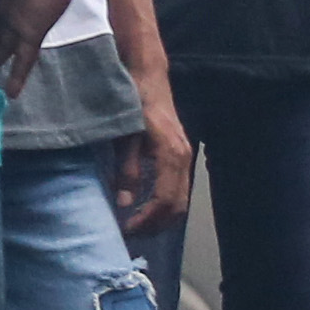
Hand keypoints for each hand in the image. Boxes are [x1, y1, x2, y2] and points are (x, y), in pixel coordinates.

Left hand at [111, 95, 194, 230]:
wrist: (148, 76)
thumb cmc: (134, 102)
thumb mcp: (125, 136)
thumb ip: (127, 170)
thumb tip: (125, 202)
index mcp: (171, 155)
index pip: (164, 200)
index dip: (146, 220)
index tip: (126, 229)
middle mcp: (183, 158)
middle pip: (177, 206)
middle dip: (155, 225)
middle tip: (130, 233)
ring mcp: (185, 157)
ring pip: (180, 200)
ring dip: (161, 218)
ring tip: (137, 225)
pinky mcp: (180, 155)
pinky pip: (178, 189)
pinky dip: (164, 204)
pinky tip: (145, 208)